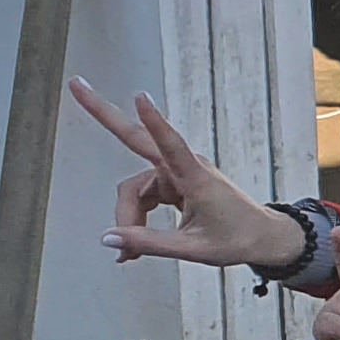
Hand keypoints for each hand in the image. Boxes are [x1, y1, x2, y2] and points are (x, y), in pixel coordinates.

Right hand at [77, 79, 307, 274]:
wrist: (264, 237)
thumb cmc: (238, 239)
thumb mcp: (193, 249)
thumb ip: (149, 244)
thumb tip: (108, 239)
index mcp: (196, 177)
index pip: (171, 145)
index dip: (154, 121)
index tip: (141, 97)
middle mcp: (185, 168)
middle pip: (137, 139)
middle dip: (104, 114)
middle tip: (75, 85)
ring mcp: (178, 173)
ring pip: (135, 190)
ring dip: (128, 218)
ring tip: (129, 254)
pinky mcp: (175, 182)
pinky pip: (143, 196)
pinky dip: (135, 219)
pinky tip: (132, 242)